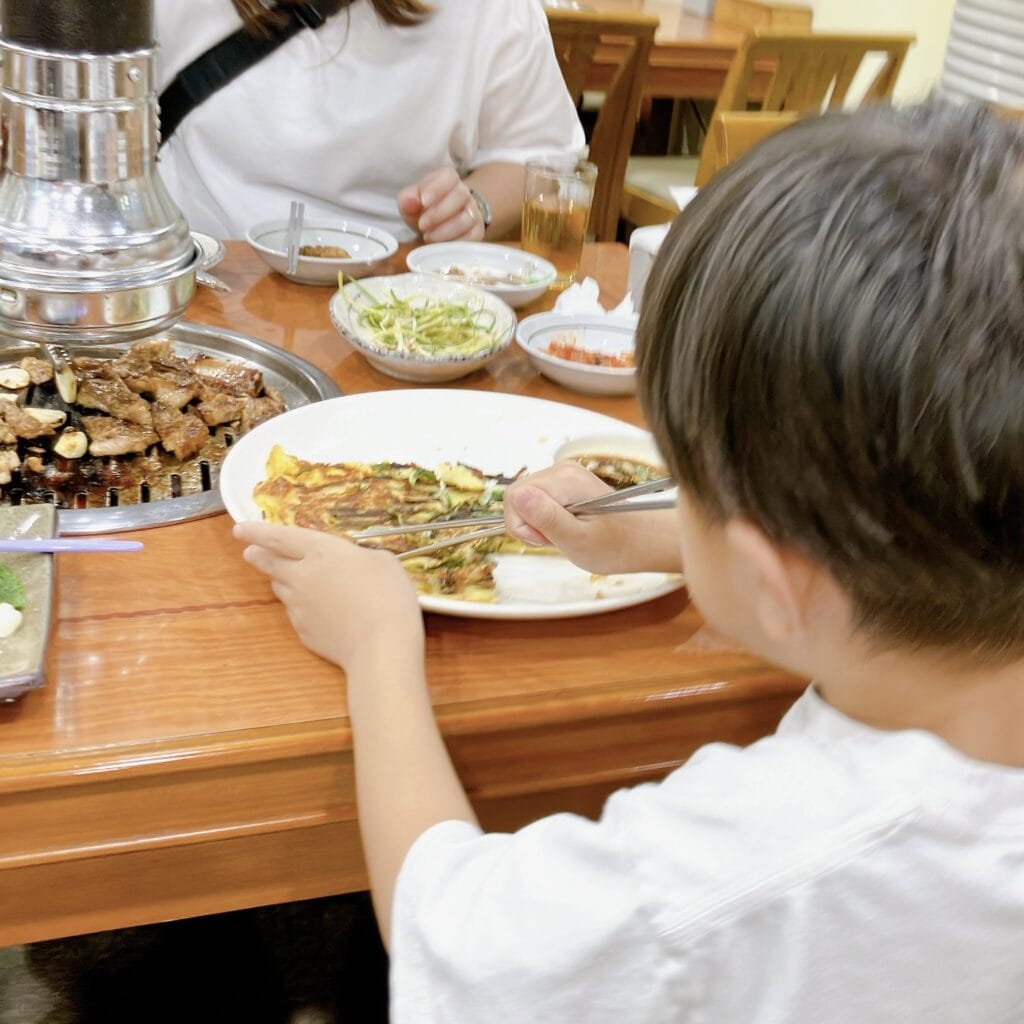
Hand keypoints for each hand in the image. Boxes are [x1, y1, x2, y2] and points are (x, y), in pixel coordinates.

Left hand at [233, 522, 423, 671]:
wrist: (380, 646)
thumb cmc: (388, 596)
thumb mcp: (382, 561)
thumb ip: (358, 556)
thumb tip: (350, 563)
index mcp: (321, 552)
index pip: (280, 537)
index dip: (257, 531)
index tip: (239, 528)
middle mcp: (301, 577)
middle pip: (270, 563)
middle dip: (257, 554)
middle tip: (249, 551)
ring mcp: (299, 607)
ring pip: (281, 588)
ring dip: (280, 580)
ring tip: (288, 578)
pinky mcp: (303, 631)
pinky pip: (296, 613)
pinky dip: (300, 607)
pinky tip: (319, 611)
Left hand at [397, 167, 485, 242]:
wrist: (438, 224)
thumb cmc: (423, 209)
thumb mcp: (411, 200)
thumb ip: (408, 199)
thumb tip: (410, 203)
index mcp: (448, 178)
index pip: (449, 177)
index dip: (437, 188)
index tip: (423, 202)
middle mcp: (464, 193)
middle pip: (460, 196)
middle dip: (439, 213)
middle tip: (422, 225)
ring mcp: (473, 212)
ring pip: (466, 219)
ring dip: (445, 230)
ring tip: (428, 237)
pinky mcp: (477, 231)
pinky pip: (472, 237)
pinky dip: (455, 243)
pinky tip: (440, 246)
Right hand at [504, 462, 683, 575]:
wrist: (640, 539)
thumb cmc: (614, 545)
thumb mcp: (576, 539)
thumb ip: (546, 517)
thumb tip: (517, 495)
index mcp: (565, 480)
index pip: (514, 495)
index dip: (523, 524)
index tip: (546, 537)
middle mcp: (561, 470)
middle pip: (516, 495)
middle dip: (529, 524)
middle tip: (557, 538)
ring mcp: (563, 474)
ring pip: (524, 499)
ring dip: (537, 523)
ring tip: (565, 534)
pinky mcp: (563, 483)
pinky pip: (536, 501)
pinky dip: (545, 519)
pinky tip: (566, 527)